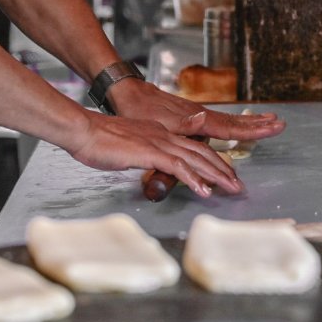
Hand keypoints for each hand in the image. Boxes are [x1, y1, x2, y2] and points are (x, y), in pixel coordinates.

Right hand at [67, 111, 243, 197]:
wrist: (83, 131)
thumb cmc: (99, 141)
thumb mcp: (128, 147)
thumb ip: (144, 154)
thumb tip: (152, 163)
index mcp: (159, 133)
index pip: (193, 146)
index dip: (211, 160)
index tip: (223, 174)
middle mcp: (164, 135)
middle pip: (202, 151)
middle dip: (222, 168)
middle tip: (237, 184)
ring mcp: (158, 142)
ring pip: (196, 158)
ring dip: (216, 174)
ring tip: (231, 188)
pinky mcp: (150, 152)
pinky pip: (178, 166)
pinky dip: (195, 179)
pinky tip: (205, 191)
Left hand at [106, 78, 285, 141]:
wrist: (127, 93)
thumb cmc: (139, 112)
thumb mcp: (159, 122)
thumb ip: (184, 124)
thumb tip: (205, 118)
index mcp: (197, 120)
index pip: (231, 127)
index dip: (253, 129)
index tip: (273, 126)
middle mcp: (200, 115)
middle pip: (235, 121)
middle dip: (258, 124)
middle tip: (281, 123)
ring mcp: (196, 114)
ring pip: (228, 119)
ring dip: (249, 121)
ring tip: (269, 119)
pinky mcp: (190, 114)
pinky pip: (218, 120)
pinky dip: (233, 122)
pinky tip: (237, 123)